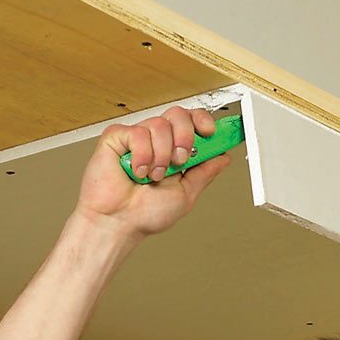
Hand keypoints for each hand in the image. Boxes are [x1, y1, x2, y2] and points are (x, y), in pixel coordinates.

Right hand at [75, 105, 230, 239]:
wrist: (119, 224)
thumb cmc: (143, 215)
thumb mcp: (185, 194)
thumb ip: (204, 173)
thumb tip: (223, 158)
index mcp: (173, 150)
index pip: (191, 121)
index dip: (202, 121)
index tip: (210, 132)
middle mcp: (156, 141)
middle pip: (178, 114)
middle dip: (185, 137)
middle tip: (179, 161)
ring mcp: (136, 138)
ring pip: (159, 125)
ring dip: (160, 156)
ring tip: (151, 175)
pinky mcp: (116, 137)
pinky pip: (137, 133)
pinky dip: (141, 156)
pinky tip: (136, 171)